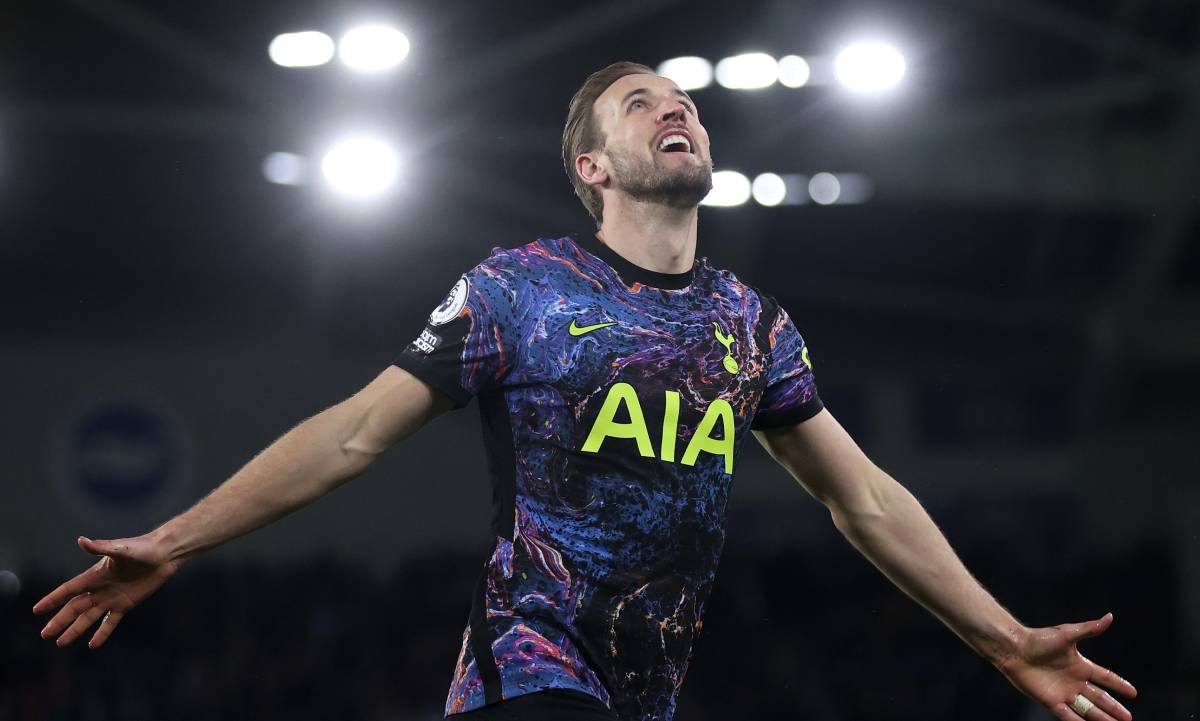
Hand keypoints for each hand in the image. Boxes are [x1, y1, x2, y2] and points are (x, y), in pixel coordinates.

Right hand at [32, 534, 180, 648]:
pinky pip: (110, 622)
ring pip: (88, 618)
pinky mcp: (125, 604)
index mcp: (94, 576)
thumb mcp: (121, 549)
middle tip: (45, 634)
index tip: (37, 610)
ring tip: (61, 643)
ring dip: (75, 630)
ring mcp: (111, 598)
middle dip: (59, 621)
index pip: (68, 590)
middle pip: (75, 608)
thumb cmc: (142, 548)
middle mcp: (99, 589)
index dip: (53, 600)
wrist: (164, 554)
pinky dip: (101, 633)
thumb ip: (101, 548)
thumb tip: (81, 540)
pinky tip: (92, 644)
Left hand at [997, 612, 1137, 720]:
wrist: (1015, 649)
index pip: (1105, 677)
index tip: (1133, 693)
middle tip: (1128, 719)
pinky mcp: (1050, 701)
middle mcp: (1074, 681)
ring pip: (1087, 709)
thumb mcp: (1067, 634)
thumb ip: (1090, 629)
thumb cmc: (1039, 639)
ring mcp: (1063, 692)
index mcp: (1080, 665)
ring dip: (1101, 719)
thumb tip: (1110, 617)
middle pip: (1099, 698)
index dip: (1119, 685)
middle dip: (1114, 708)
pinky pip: (1068, 716)